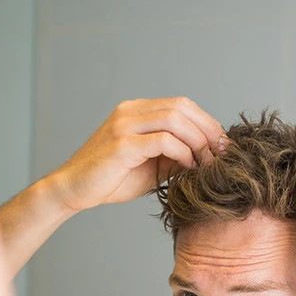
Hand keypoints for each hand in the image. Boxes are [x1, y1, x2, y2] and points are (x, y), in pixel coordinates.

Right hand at [43, 98, 225, 213]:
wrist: (73, 190)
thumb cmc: (109, 180)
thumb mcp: (149, 166)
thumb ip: (173, 155)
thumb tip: (205, 156)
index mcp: (136, 110)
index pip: (181, 105)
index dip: (206, 122)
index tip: (221, 145)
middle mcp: (130, 111)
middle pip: (182, 106)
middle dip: (208, 129)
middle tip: (222, 153)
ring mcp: (124, 125)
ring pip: (175, 119)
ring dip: (198, 140)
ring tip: (207, 162)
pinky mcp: (121, 144)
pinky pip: (163, 141)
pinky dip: (182, 153)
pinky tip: (188, 168)